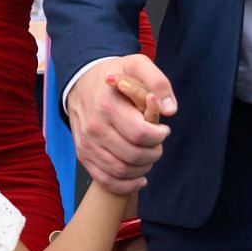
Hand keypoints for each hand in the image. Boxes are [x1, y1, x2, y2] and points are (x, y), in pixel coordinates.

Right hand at [66, 56, 174, 195]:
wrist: (81, 83)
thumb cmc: (115, 76)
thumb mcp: (137, 65)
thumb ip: (158, 82)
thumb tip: (170, 110)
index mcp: (108, 104)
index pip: (140, 133)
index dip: (159, 136)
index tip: (163, 130)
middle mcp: (94, 127)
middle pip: (133, 155)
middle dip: (154, 152)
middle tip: (157, 143)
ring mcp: (87, 143)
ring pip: (121, 171)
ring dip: (143, 168)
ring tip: (149, 155)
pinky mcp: (83, 155)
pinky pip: (105, 180)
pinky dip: (126, 185)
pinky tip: (140, 178)